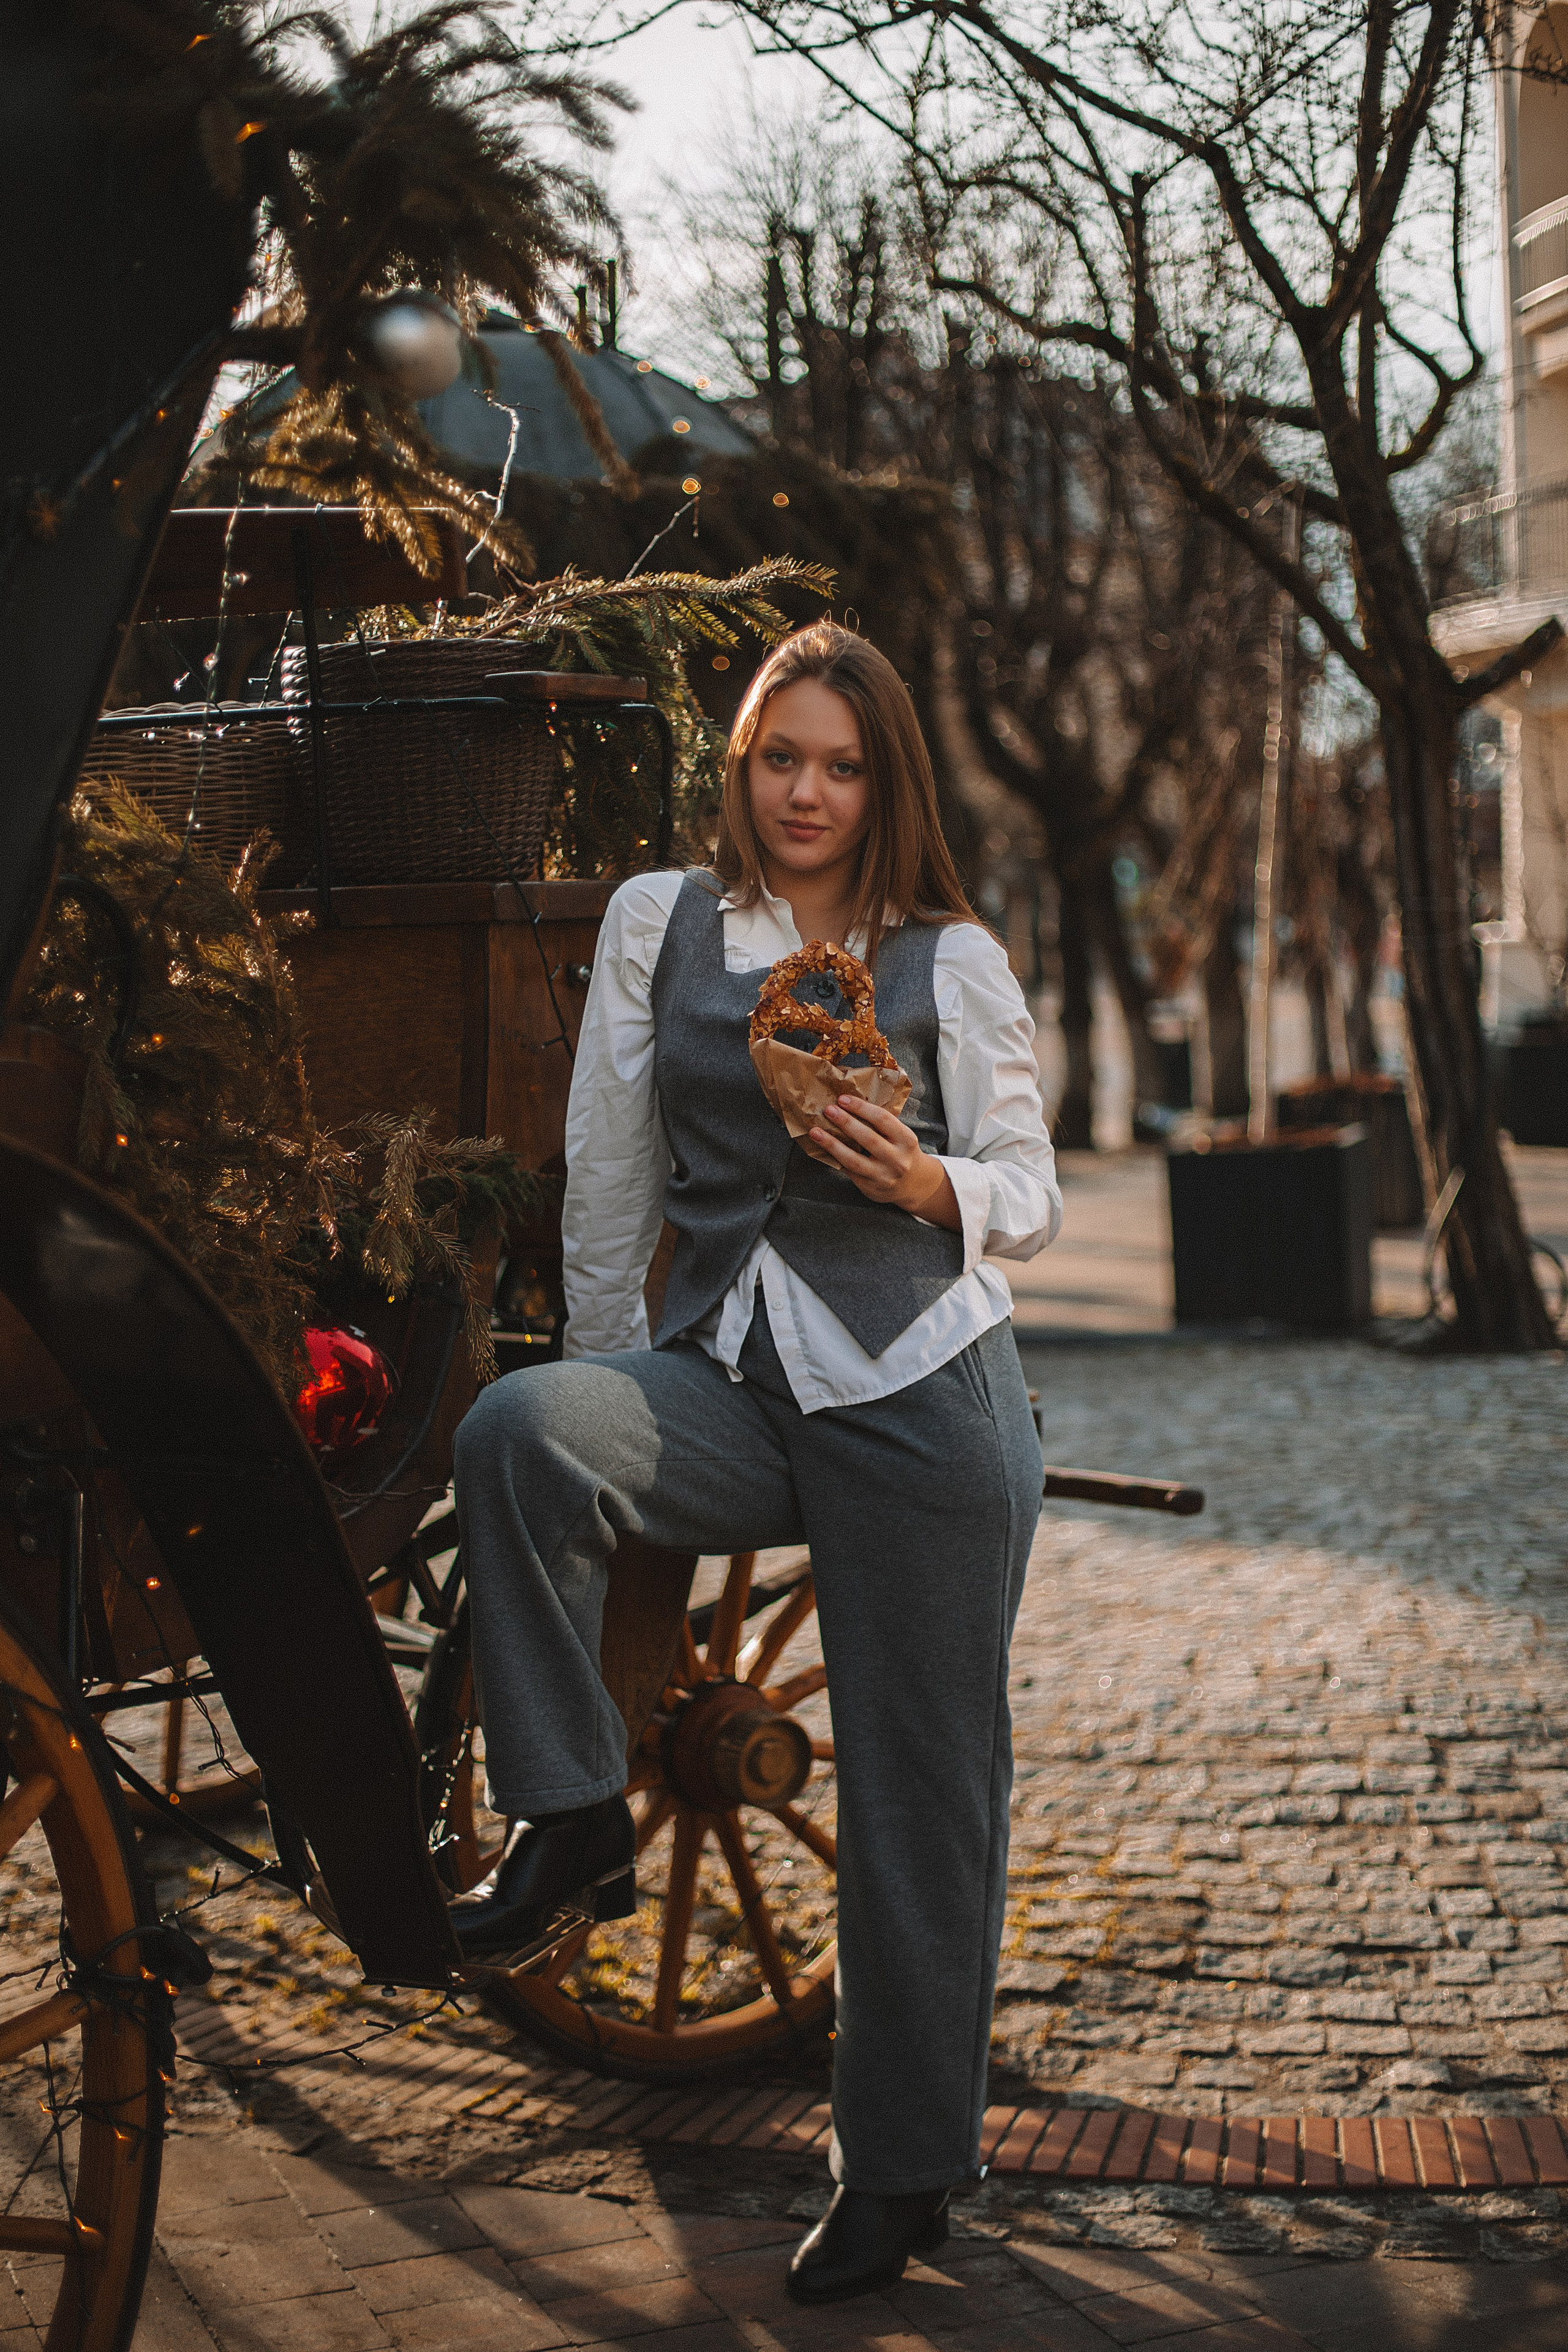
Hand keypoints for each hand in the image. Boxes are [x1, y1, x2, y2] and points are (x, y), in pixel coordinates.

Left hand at [808, 1095, 960, 1228]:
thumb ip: (882, 1124)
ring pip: (853, 1159)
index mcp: (906, 1140)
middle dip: (845, 1122)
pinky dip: (833, 1158)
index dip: (861, 1107)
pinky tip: (820, 1148)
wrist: (912, 1185)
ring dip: (831, 1144)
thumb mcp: (901, 1137)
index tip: (842, 1099)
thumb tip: (848, 1104)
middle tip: (828, 1110)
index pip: (882, 1119)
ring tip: (815, 1132)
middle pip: (867, 1138)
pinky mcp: (869, 1187)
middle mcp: (897, 1159)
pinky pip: (847, 1170)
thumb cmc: (901, 1152)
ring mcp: (883, 1176)